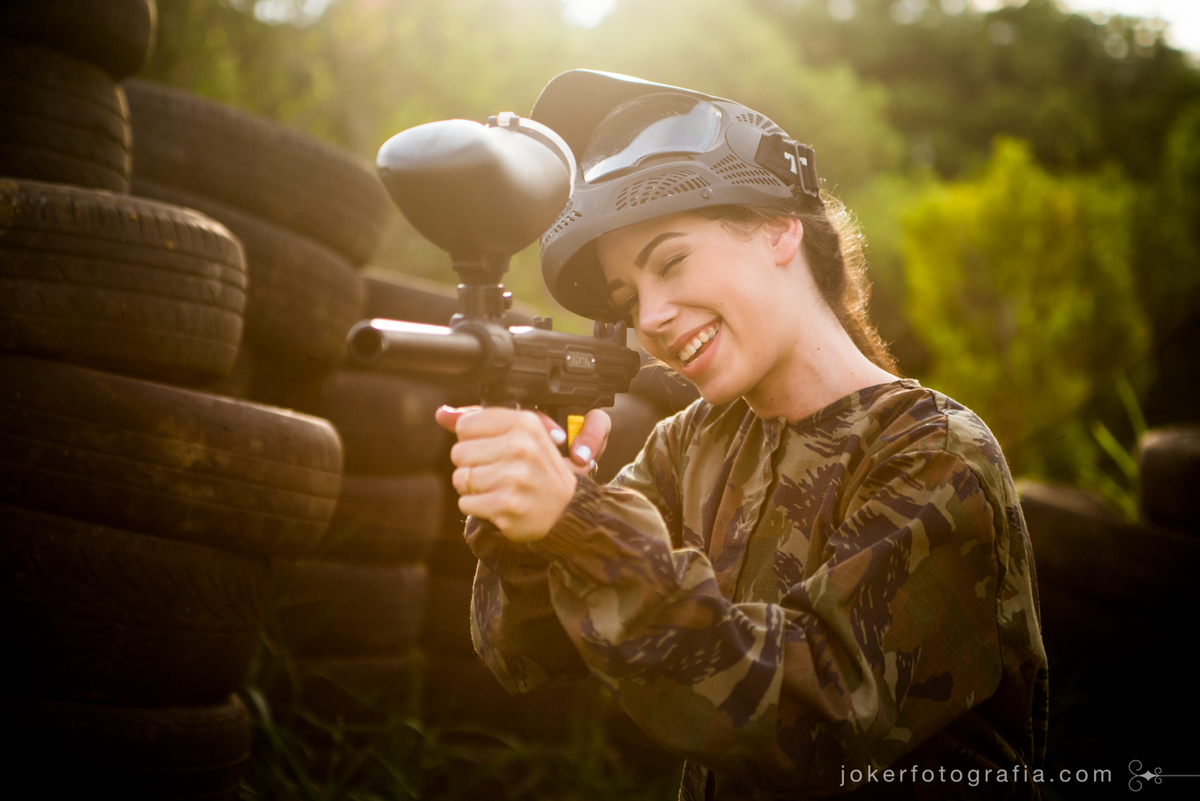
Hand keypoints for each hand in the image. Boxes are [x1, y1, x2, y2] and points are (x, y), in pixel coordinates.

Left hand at [434, 406, 610, 541]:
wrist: (566, 509)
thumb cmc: (537, 468)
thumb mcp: (518, 435)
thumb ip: (478, 421)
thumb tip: (441, 413)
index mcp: (524, 423)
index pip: (465, 425)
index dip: (474, 439)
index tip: (494, 448)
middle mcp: (521, 447)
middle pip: (459, 452)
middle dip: (471, 465)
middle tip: (497, 472)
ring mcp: (514, 477)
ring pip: (460, 478)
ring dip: (472, 488)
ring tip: (497, 488)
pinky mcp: (506, 505)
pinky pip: (465, 503)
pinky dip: (476, 506)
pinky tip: (497, 504)